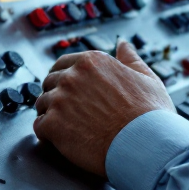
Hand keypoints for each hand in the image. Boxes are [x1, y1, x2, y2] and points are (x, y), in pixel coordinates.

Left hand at [33, 41, 174, 177]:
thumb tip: (123, 44)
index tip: (69, 90)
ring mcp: (60, 100)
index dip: (65, 78)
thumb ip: (130, 59)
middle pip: (49, 83)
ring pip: (42, 105)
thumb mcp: (146, 77)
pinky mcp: (53, 125)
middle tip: (69, 112)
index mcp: (92, 62)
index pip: (62, 64)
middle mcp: (72, 76)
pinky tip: (62, 140)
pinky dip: (47, 134)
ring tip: (68, 128)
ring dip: (51, 115)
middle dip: (56, 96)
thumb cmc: (150, 115)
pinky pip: (39, 127)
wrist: (147, 145)